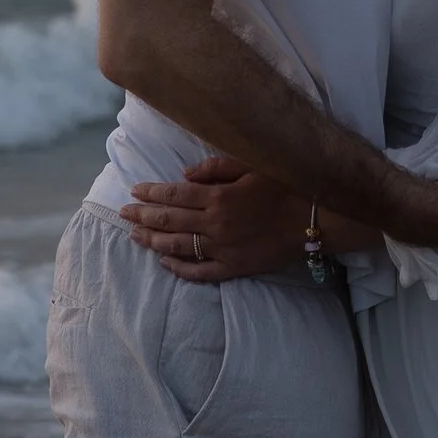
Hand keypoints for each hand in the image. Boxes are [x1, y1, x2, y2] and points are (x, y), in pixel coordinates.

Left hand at [124, 156, 307, 282]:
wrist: (314, 219)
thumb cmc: (284, 186)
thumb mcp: (251, 166)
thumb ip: (216, 168)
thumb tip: (184, 175)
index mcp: (218, 197)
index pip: (174, 195)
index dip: (151, 192)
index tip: (134, 190)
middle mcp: (215, 225)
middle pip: (169, 220)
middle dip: (143, 216)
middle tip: (123, 213)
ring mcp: (222, 249)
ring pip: (177, 247)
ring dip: (152, 241)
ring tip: (134, 235)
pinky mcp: (233, 268)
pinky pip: (199, 272)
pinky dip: (178, 269)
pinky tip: (164, 262)